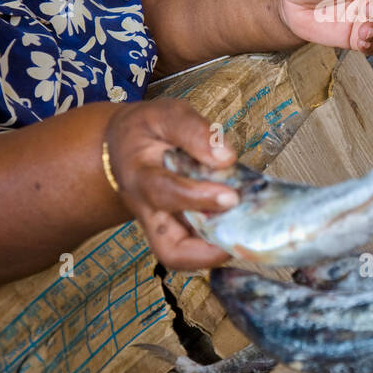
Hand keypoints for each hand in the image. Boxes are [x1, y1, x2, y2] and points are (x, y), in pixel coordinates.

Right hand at [104, 99, 234, 269]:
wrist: (124, 146)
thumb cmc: (147, 129)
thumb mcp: (166, 114)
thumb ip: (194, 131)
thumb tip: (226, 157)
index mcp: (140, 176)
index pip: (165, 192)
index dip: (198, 197)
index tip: (231, 195)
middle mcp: (147, 211)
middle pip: (169, 249)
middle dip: (207, 250)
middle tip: (244, 234)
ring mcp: (160, 225)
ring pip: (182, 258)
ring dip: (216, 252)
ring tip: (248, 234)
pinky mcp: (175, 230)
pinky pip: (195, 249)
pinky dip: (220, 243)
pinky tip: (244, 225)